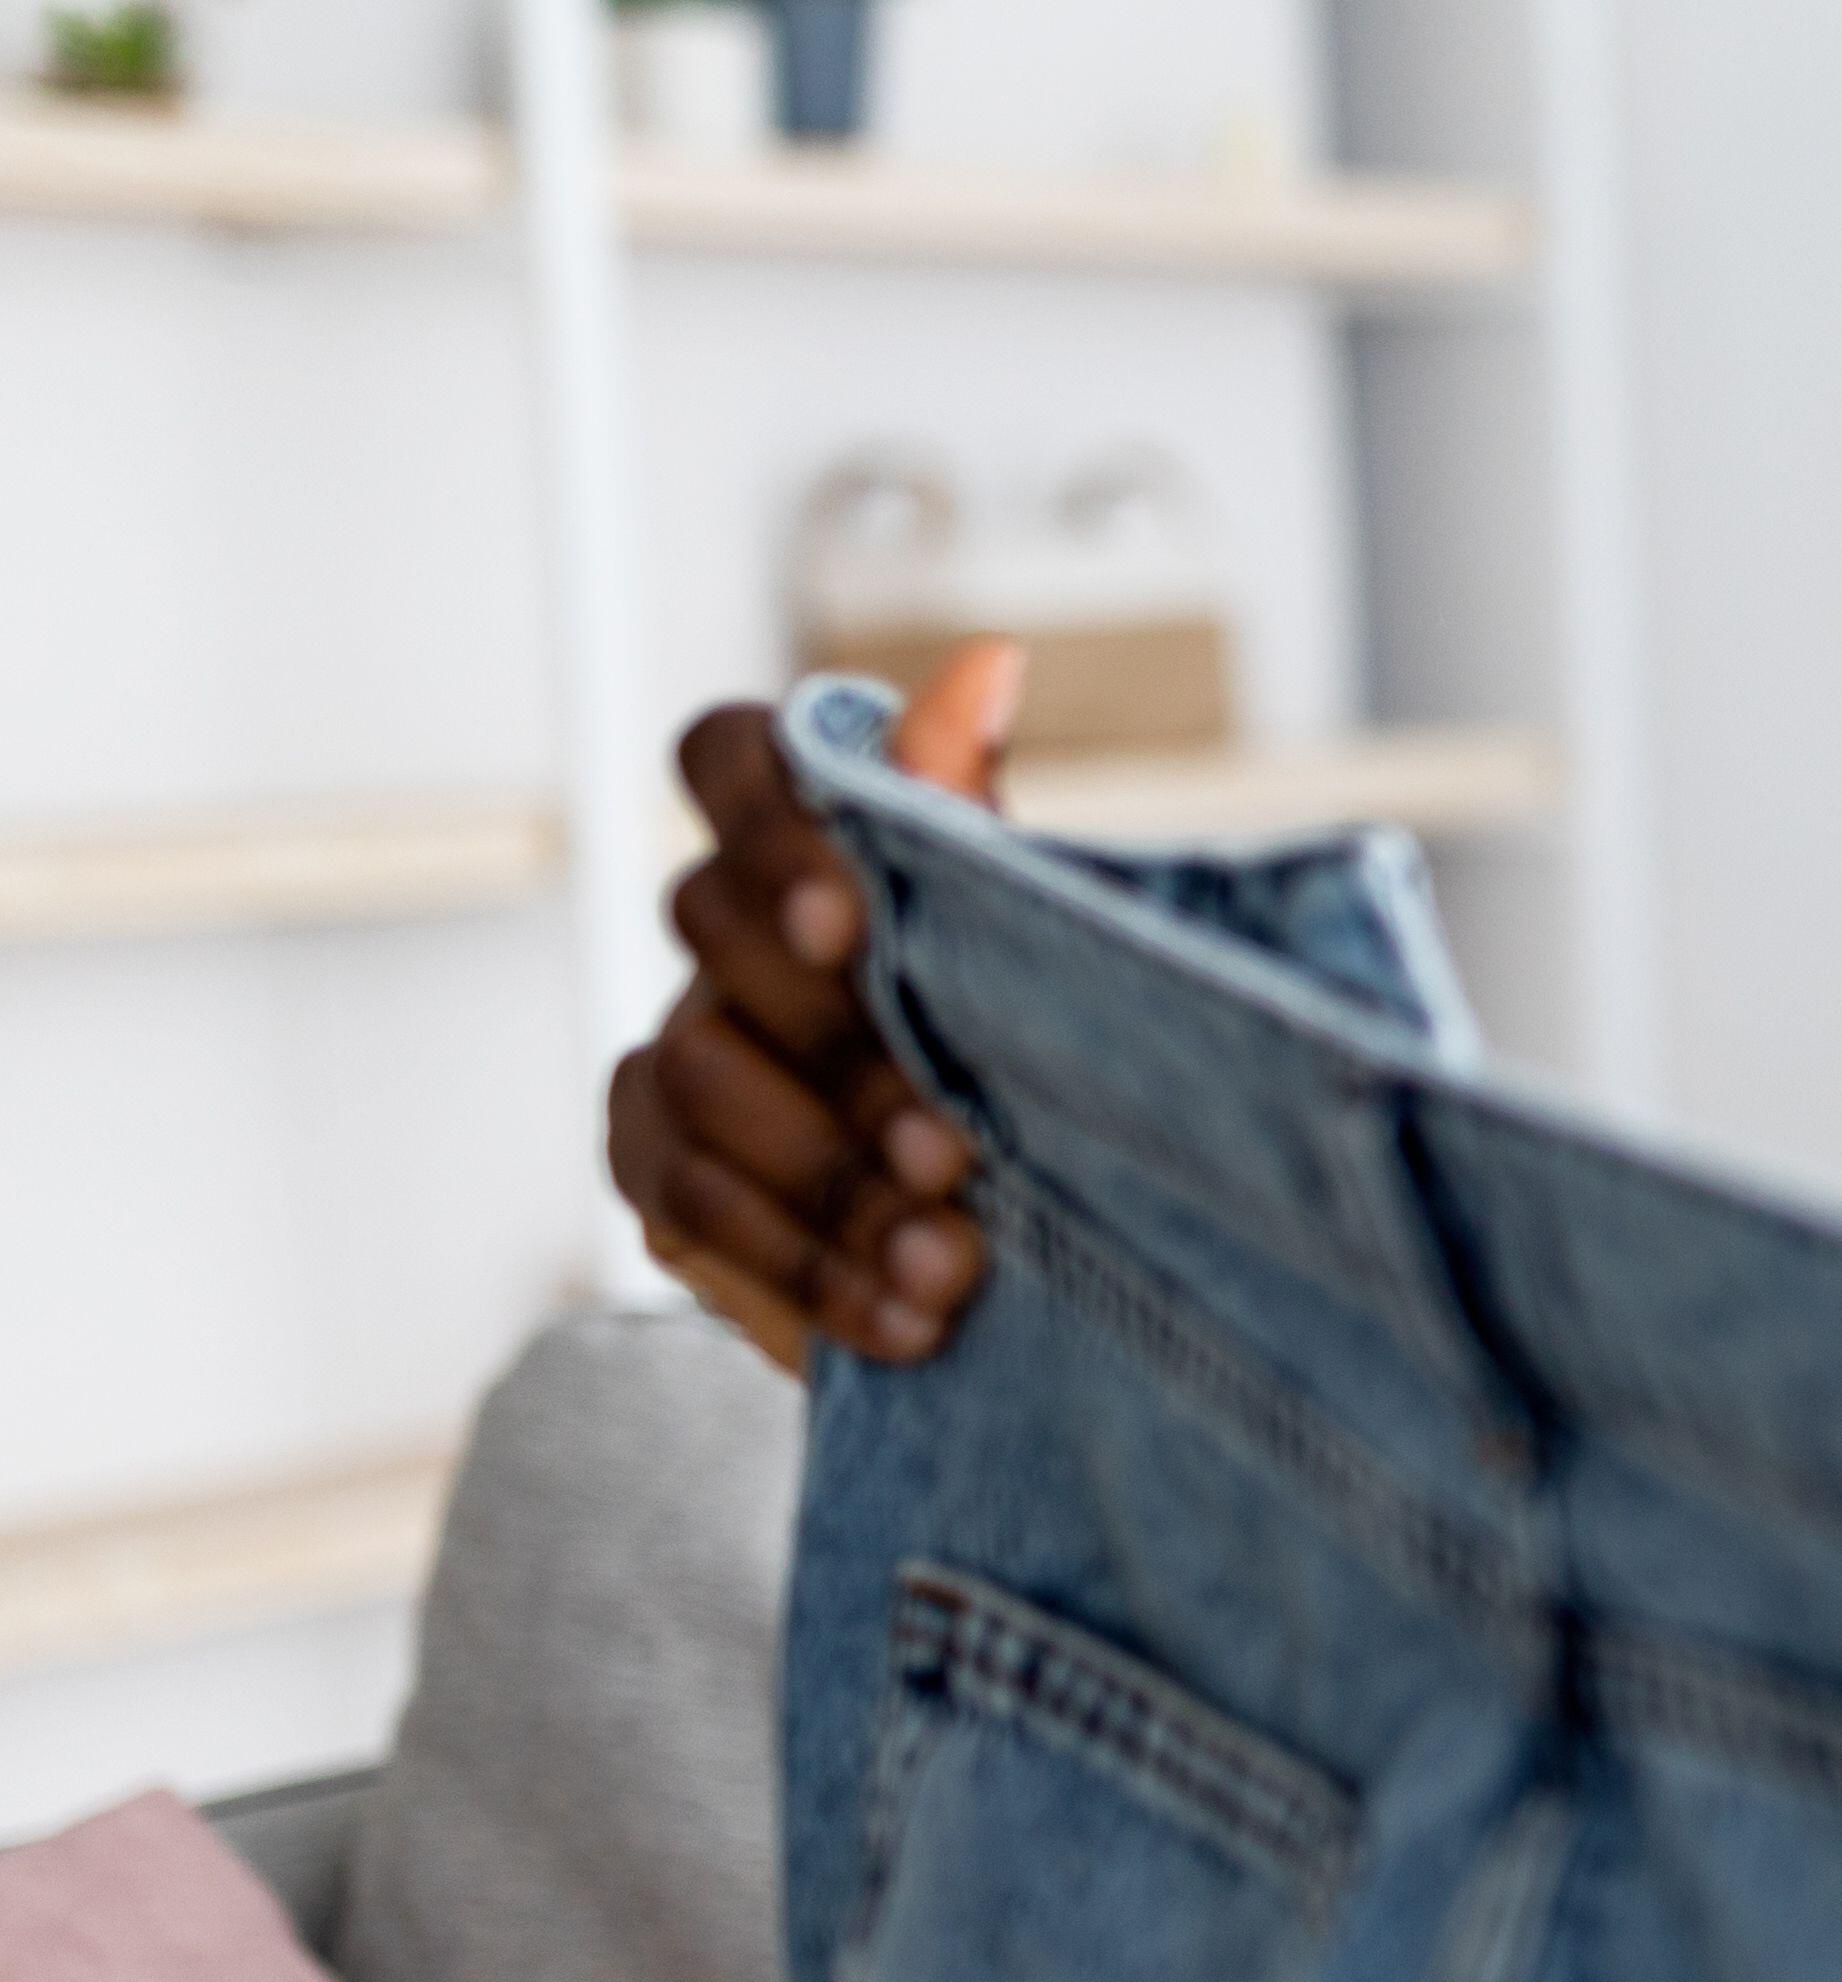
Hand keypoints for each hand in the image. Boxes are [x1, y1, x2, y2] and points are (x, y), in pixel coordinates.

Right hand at [607, 645, 1008, 1375]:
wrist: (1018, 1241)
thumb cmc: (1029, 1051)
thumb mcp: (1039, 945)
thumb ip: (979, 823)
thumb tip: (988, 661)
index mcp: (815, 846)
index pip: (732, 758)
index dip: (766, 822)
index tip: (843, 918)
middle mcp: (724, 934)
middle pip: (709, 936)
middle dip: (839, 1052)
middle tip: (956, 1148)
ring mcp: (681, 1049)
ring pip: (697, 1083)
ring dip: (834, 1186)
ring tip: (957, 1262)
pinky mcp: (662, 1172)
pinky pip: (690, 1210)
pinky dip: (808, 1275)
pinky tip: (909, 1320)